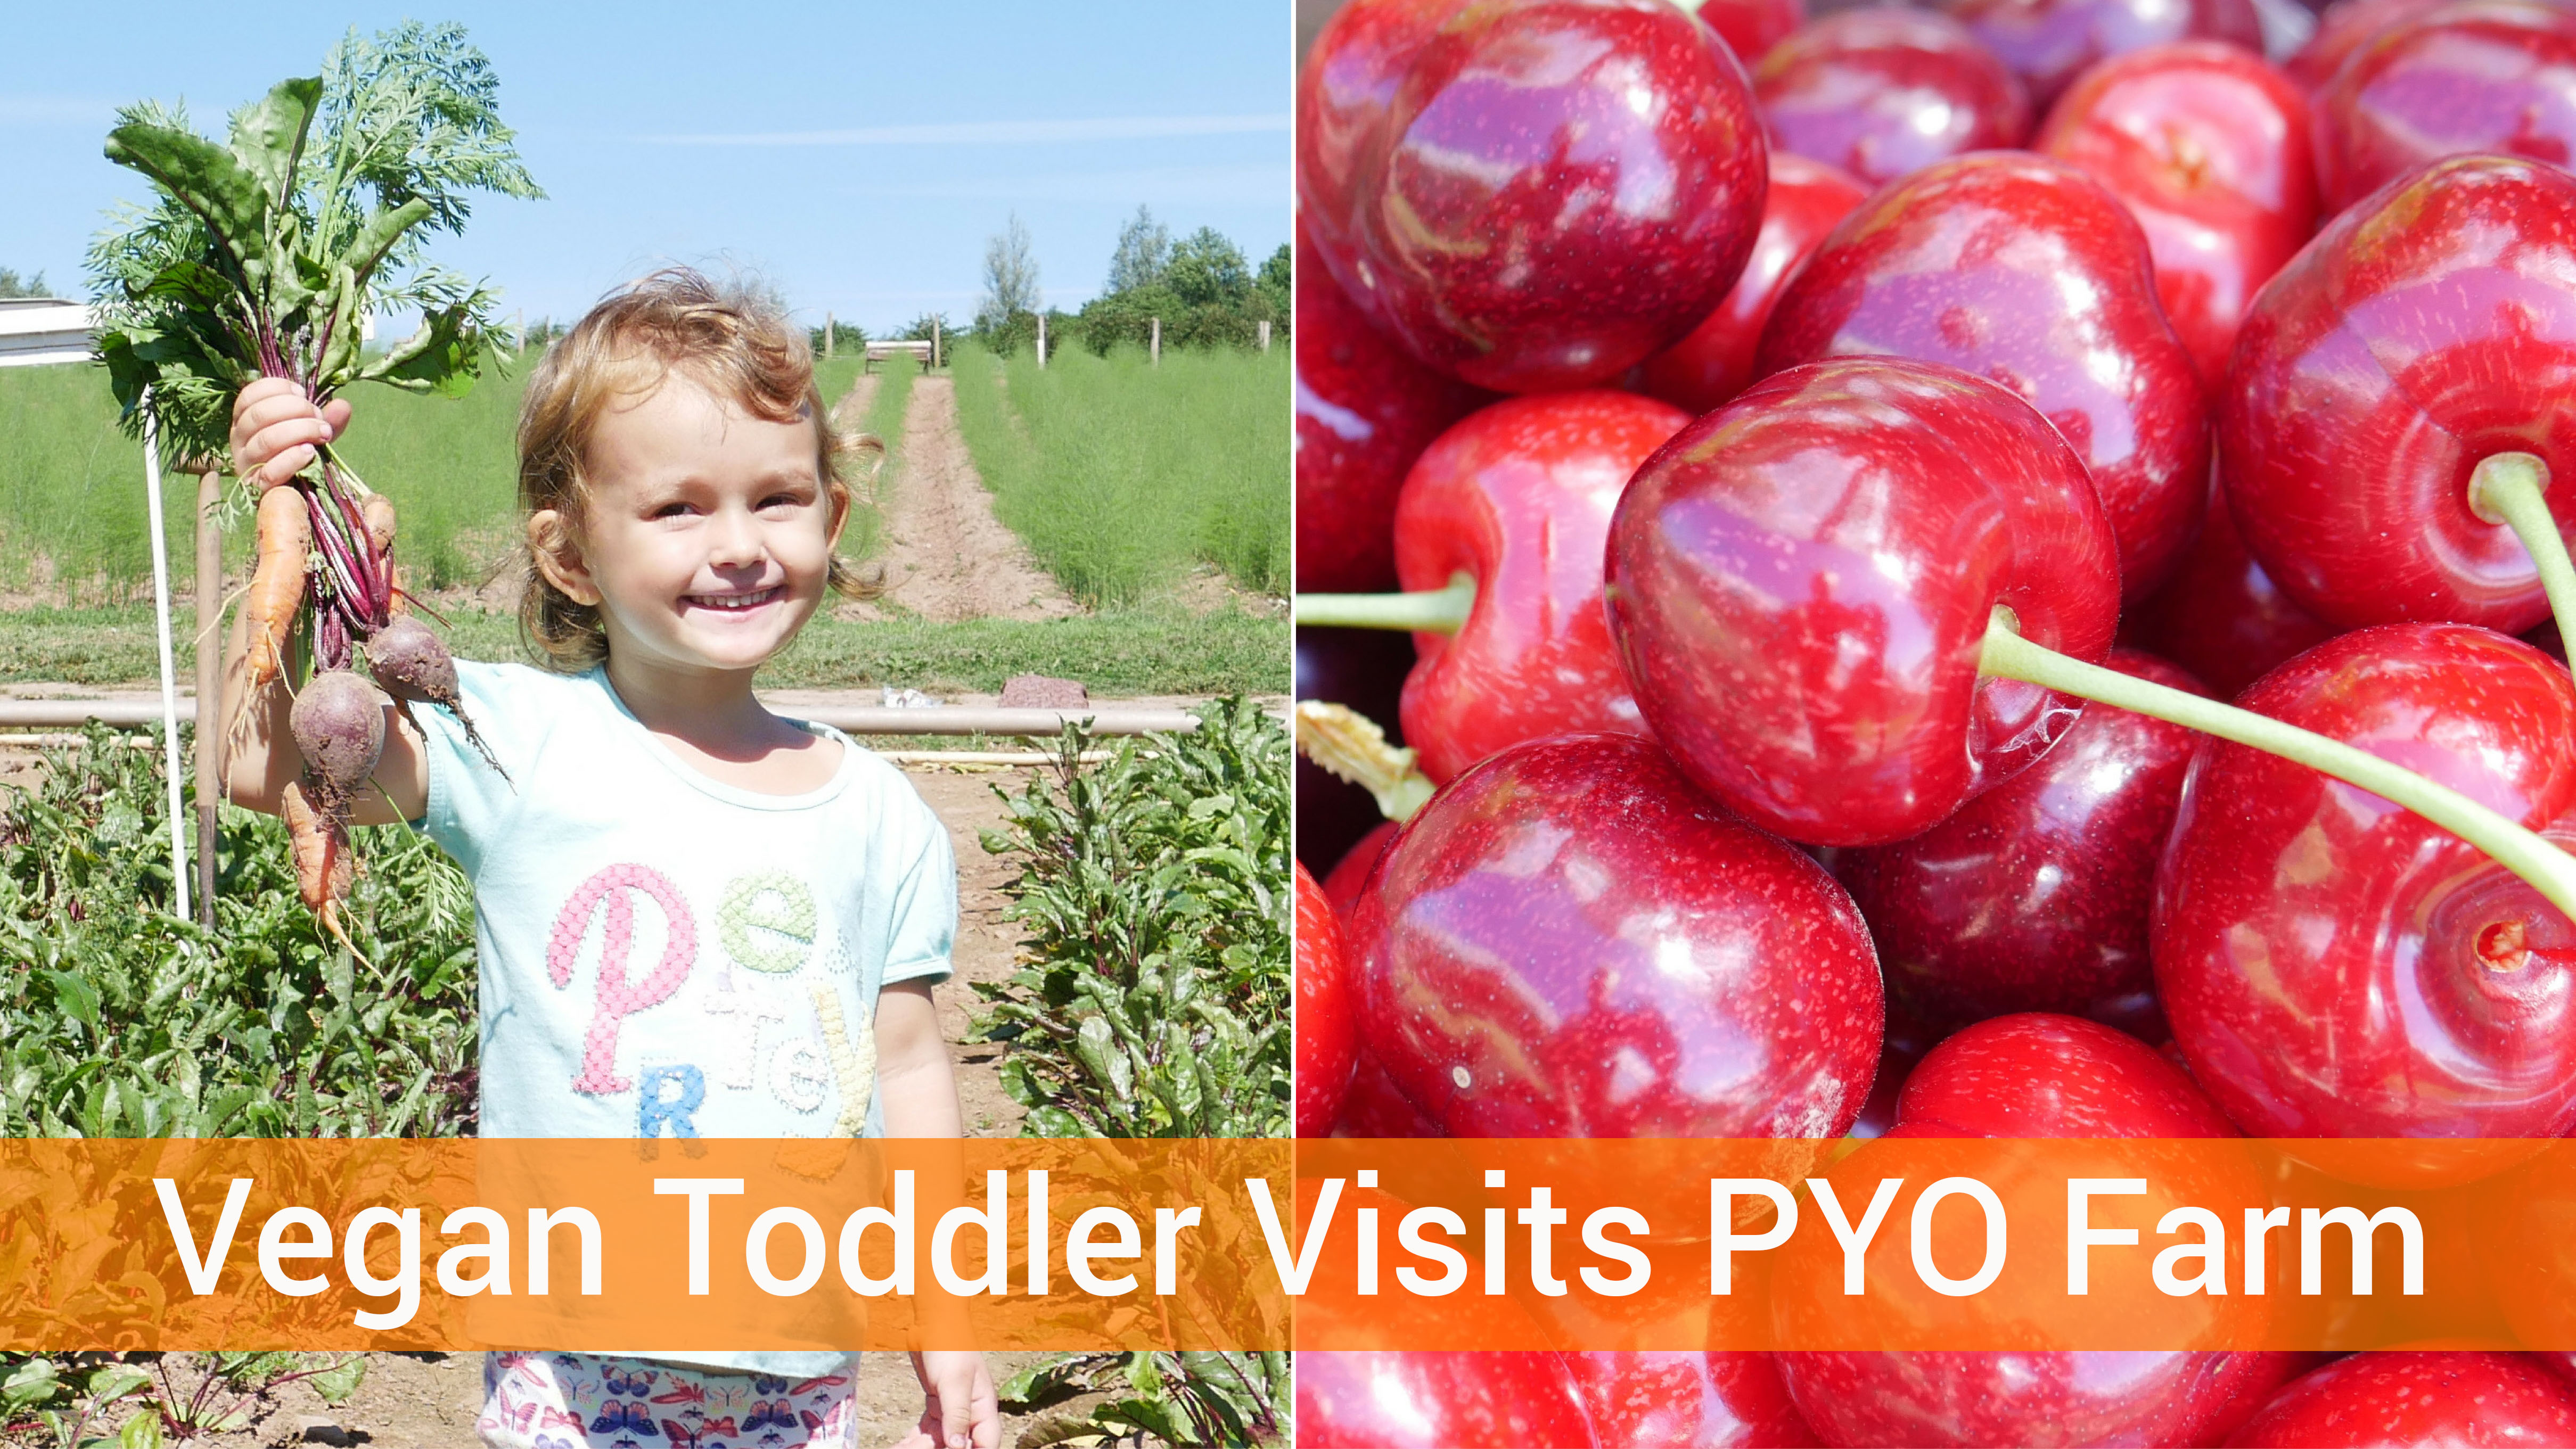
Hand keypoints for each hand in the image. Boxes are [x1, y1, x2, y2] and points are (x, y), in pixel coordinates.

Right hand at [230, 375, 351, 490]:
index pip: (250, 396)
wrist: (294, 495)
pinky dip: (292, 458)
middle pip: (259, 415)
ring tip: (322, 434)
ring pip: (265, 440)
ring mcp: (245, 464)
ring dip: (300, 431)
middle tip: (319, 418)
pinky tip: (310, 453)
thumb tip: (342, 405)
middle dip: (295, 409)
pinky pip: (270, 471)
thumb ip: (326, 419)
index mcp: (245, 420)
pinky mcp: (257, 487)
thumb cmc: (299, 457)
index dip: (277, 389)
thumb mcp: (312, 434)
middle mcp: (239, 439)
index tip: (302, 393)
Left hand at [898, 1350, 997, 1448]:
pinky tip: (902, 1445)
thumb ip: (958, 1414)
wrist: (932, 1321)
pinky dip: (915, 1440)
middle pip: (961, 1445)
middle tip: (916, 1448)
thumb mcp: (954, 1380)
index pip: (986, 1443)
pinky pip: (928, 1431)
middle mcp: (971, 1412)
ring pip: (941, 1441)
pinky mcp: (937, 1405)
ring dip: (923, 1447)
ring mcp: (953, 1409)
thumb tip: (958, 1447)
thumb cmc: (950, 1344)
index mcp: (984, 1407)